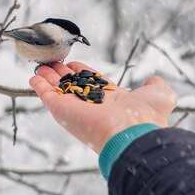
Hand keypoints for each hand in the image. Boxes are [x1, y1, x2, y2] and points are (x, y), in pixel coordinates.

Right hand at [29, 61, 176, 153]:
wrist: (132, 132)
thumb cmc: (147, 114)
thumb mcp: (161, 94)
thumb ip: (156, 85)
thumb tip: (153, 81)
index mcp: (114, 101)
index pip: (95, 84)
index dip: (84, 72)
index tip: (75, 64)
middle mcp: (94, 106)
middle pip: (74, 86)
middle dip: (64, 75)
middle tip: (53, 62)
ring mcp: (78, 109)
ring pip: (60, 90)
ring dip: (49, 78)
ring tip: (41, 65)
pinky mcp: (63, 112)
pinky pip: (48, 97)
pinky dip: (40, 87)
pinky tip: (33, 77)